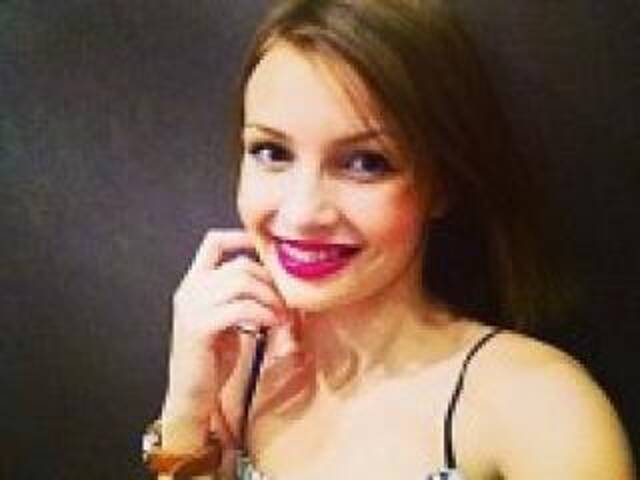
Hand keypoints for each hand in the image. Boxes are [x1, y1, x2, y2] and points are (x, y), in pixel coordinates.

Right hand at [161, 229, 287, 451]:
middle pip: (239, 265)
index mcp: (194, 283)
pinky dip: (264, 314)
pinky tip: (273, 325)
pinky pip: (241, 308)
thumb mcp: (228, 320)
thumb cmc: (214, 359)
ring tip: (282, 315)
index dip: (242, 237)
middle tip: (286, 303)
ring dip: (270, 298)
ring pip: (242, 283)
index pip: (214, 243)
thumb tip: (274, 281)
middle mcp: (189, 290)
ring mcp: (191, 307)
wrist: (192, 395)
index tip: (269, 250)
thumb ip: (241, 297)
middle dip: (270, 281)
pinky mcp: (199, 327)